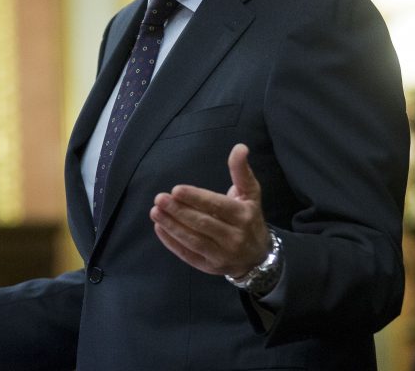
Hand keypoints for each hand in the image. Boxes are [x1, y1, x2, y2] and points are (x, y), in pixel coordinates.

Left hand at [149, 143, 269, 277]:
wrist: (258, 256)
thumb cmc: (249, 218)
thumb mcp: (250, 194)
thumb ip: (241, 171)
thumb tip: (240, 147)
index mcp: (243, 216)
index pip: (218, 206)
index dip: (196, 198)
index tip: (176, 189)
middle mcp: (234, 237)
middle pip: (203, 224)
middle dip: (179, 211)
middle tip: (160, 198)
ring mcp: (221, 255)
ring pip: (193, 240)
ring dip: (172, 226)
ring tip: (155, 212)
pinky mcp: (209, 266)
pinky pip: (188, 255)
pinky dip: (172, 243)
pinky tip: (159, 229)